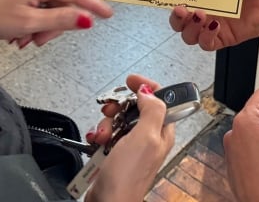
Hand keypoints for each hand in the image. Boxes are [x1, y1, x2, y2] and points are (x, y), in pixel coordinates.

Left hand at [0, 0, 112, 47]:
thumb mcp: (29, 22)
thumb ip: (60, 20)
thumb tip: (85, 19)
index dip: (93, 6)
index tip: (108, 13)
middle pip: (61, 5)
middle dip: (54, 26)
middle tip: (39, 40)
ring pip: (48, 10)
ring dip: (40, 29)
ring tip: (24, 40)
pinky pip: (35, 10)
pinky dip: (31, 25)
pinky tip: (18, 36)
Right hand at [85, 75, 174, 201]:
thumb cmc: (127, 177)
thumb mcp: (145, 137)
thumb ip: (152, 110)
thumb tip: (149, 91)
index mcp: (162, 131)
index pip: (160, 99)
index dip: (146, 86)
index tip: (130, 80)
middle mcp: (149, 137)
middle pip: (134, 107)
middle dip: (119, 107)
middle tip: (110, 112)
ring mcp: (132, 146)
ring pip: (118, 119)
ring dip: (107, 124)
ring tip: (102, 136)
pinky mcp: (116, 153)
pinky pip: (107, 134)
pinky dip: (99, 135)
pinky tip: (96, 142)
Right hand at [169, 0, 258, 50]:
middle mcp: (205, 10)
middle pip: (178, 20)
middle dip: (175, 17)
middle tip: (180, 8)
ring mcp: (213, 25)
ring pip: (189, 35)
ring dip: (189, 27)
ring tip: (200, 15)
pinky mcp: (224, 37)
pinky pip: (207, 43)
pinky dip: (205, 37)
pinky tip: (213, 25)